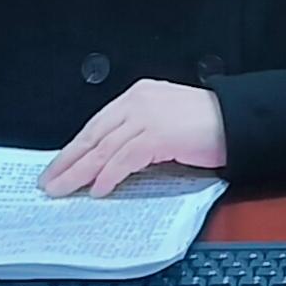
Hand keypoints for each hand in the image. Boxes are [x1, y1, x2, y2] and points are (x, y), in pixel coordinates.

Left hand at [40, 79, 226, 198]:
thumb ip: (137, 133)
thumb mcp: (164, 121)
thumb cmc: (205, 124)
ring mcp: (147, 116)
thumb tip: (110, 160)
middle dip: (68, 161)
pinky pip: (125, 158)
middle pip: (93, 135)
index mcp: (136, 96)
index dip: (74, 148)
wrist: (236, 119)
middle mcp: (137, 102)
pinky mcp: (158, 134)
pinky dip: (108, 175)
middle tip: (49, 181)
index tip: (58, 165)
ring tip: (64, 189)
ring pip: (103, 148)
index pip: (96, 125)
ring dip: (80, 172)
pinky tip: (97, 189)